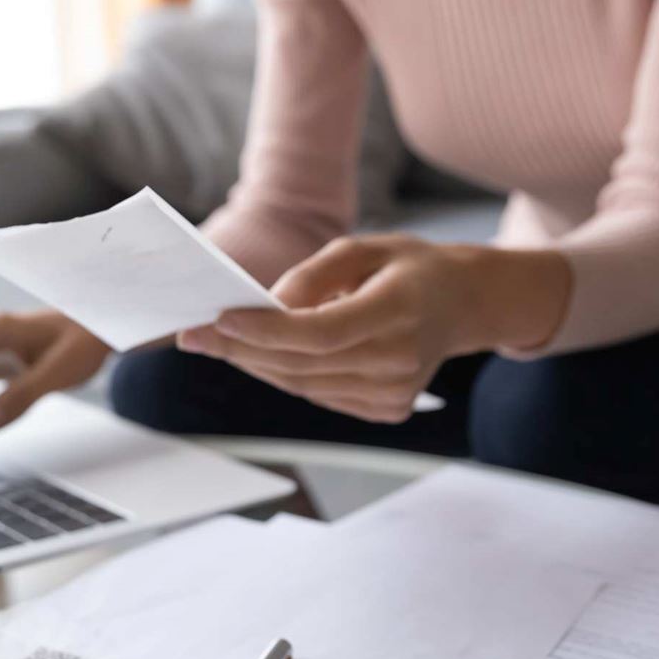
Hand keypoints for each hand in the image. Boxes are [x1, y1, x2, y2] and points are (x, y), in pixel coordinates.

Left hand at [176, 235, 569, 422]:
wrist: (465, 306)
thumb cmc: (410, 268)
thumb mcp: (366, 248)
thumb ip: (314, 274)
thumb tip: (268, 306)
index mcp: (398, 310)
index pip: (320, 333)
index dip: (264, 331)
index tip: (218, 319)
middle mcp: (399, 359)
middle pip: (301, 364)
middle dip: (241, 349)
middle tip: (193, 335)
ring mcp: (395, 392)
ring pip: (303, 385)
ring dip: (256, 365)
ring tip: (218, 343)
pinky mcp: (387, 410)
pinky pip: (320, 394)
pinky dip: (286, 375)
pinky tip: (261, 357)